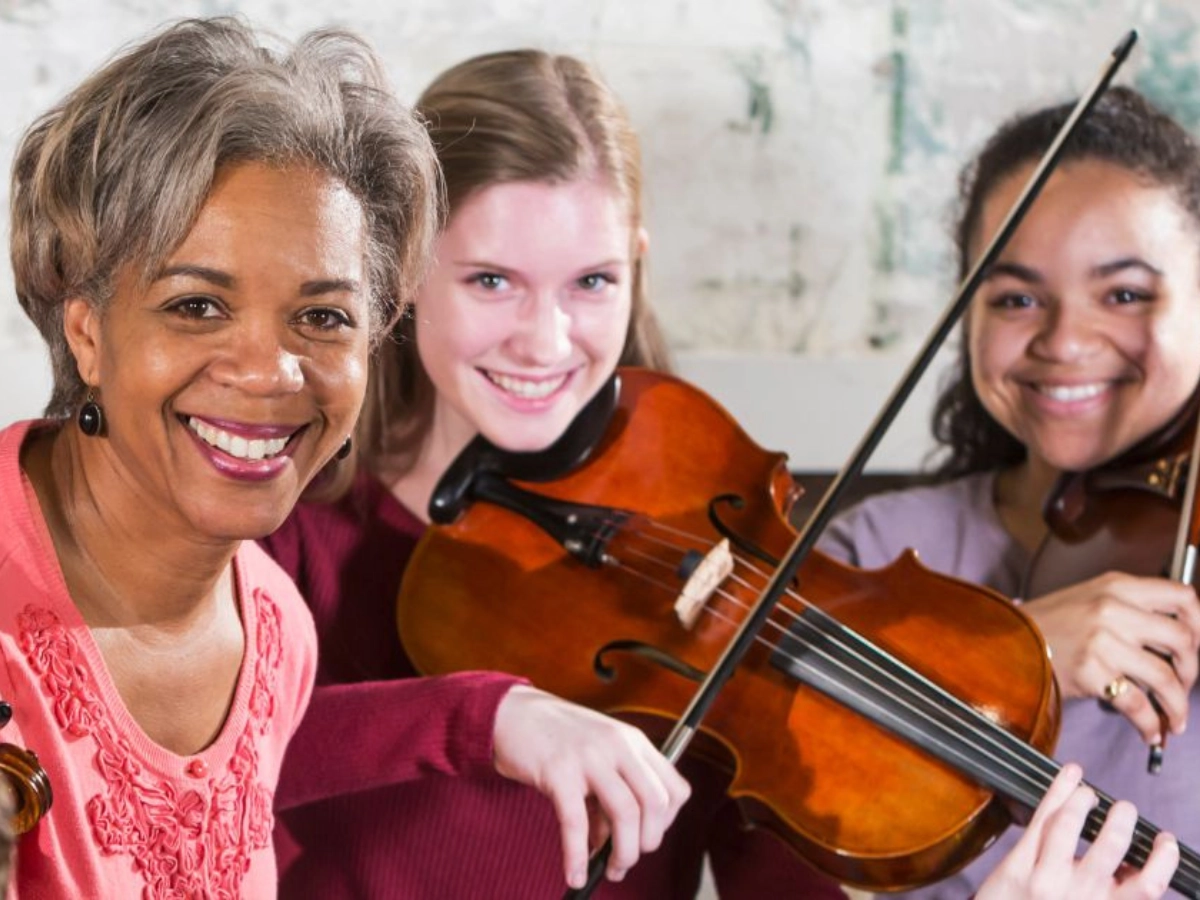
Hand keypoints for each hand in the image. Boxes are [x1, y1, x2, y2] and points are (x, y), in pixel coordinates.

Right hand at [491, 685, 690, 888]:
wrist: (513, 713)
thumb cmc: (556, 738)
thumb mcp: (597, 755)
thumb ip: (611, 792)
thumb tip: (615, 842)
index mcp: (633, 741)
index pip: (675, 789)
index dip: (668, 823)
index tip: (648, 836)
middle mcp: (618, 745)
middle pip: (655, 803)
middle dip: (647, 842)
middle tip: (626, 859)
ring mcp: (589, 756)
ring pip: (625, 813)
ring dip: (622, 853)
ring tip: (609, 869)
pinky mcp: (558, 771)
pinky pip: (576, 823)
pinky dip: (577, 856)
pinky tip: (575, 873)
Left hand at [977, 763, 1177, 898]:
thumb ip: (1112, 893)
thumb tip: (1132, 864)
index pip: (1147, 886)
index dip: (1162, 860)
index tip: (1165, 841)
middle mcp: (1078, 897)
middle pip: (1110, 845)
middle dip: (1122, 818)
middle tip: (1125, 809)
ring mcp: (1045, 879)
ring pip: (1067, 824)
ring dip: (1082, 798)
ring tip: (1088, 794)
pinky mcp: (1017, 866)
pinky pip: (1040, 820)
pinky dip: (1058, 791)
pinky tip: (1070, 777)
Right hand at [1024, 572, 1199, 742]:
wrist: (1007, 640)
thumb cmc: (1049, 624)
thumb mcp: (1091, 599)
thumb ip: (1131, 609)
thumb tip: (1178, 641)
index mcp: (1118, 586)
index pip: (1183, 597)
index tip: (1196, 647)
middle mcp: (1114, 609)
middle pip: (1183, 640)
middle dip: (1192, 672)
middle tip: (1182, 686)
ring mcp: (1103, 641)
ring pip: (1166, 677)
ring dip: (1178, 705)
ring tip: (1175, 719)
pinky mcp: (1092, 672)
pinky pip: (1137, 704)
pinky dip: (1151, 724)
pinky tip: (1151, 731)